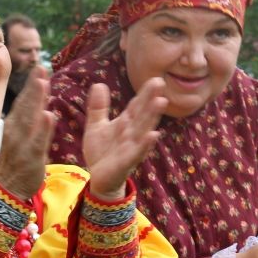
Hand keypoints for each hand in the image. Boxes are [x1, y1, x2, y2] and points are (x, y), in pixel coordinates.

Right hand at [0, 66, 55, 199]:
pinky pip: (37, 141)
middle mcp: (16, 131)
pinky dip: (42, 129)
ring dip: (36, 100)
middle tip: (41, 67)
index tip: (40, 67)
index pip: (24, 102)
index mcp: (15, 125)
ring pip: (30, 119)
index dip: (32, 84)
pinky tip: (48, 115)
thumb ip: (31, 119)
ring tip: (43, 83)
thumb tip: (40, 100)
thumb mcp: (21, 137)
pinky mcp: (30, 158)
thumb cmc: (17, 162)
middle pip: (26, 105)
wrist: (6, 190)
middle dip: (33, 86)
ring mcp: (22, 144)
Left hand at [83, 78, 167, 200]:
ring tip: (161, 102)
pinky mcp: (126, 162)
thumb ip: (98, 107)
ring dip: (152, 117)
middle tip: (160, 82)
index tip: (155, 78)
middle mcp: (132, 134)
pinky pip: (136, 152)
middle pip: (142, 114)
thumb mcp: (96, 126)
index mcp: (125, 124)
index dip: (144, 93)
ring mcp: (131, 148)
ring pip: (143, 130)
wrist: (99, 179)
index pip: (136, 106)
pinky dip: (145, 144)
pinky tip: (154, 135)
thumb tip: (99, 84)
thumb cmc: (102, 152)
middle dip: (151, 99)